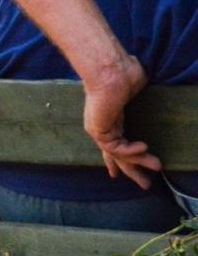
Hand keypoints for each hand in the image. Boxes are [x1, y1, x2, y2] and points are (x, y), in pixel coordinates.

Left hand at [84, 55, 160, 188]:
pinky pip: (117, 148)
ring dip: (139, 162)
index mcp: (111, 116)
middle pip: (117, 155)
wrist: (110, 71)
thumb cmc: (123, 73)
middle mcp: (103, 125)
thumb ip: (136, 96)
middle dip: (131, 170)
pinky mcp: (99, 130)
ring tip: (157, 166)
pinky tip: (144, 148)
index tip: (122, 172)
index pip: (115, 142)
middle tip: (145, 184)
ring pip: (119, 154)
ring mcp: (100, 128)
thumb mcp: (134, 89)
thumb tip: (142, 86)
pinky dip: (131, 150)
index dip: (123, 156)